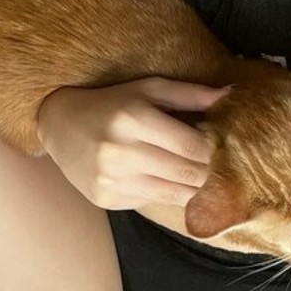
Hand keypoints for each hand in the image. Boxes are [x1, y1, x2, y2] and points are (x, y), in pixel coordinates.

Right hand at [36, 76, 231, 210]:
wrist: (60, 126)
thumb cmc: (111, 104)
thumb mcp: (147, 89)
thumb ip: (189, 94)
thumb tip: (230, 95)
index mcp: (134, 118)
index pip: (193, 145)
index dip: (215, 150)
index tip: (224, 147)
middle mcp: (121, 152)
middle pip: (188, 173)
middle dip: (210, 172)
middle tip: (220, 165)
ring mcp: (112, 180)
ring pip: (175, 194)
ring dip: (193, 187)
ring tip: (197, 173)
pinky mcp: (107, 199)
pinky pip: (153, 201)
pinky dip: (165, 192)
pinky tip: (164, 178)